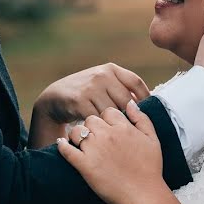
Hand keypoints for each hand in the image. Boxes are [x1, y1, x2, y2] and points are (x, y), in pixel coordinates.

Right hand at [32, 63, 149, 124]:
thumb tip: (147, 101)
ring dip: (115, 124)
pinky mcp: (80, 101)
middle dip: (129, 116)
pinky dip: (101, 127)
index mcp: (111, 69)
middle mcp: (102, 75)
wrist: (55, 97)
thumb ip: (122, 88)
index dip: (145, 98)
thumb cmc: (86, 93)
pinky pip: (98, 119)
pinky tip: (102, 133)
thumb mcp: (103, 83)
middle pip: (126, 100)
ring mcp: (90, 88)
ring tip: (117, 134)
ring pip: (113, 112)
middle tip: (131, 129)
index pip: (136, 82)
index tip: (147, 112)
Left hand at [57, 101, 168, 203]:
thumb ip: (141, 119)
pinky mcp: (85, 165)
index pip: (107, 112)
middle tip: (94, 136)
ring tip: (79, 141)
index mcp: (123, 128)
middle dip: (92, 126)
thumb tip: (129, 103)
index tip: (107, 128)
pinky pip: (67, 150)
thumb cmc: (151, 169)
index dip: (106, 119)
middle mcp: (107, 135)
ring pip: (77, 131)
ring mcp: (94, 150)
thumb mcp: (153, 139)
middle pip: (90, 119)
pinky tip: (61, 144)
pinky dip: (62, 146)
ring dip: (77, 134)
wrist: (144, 195)